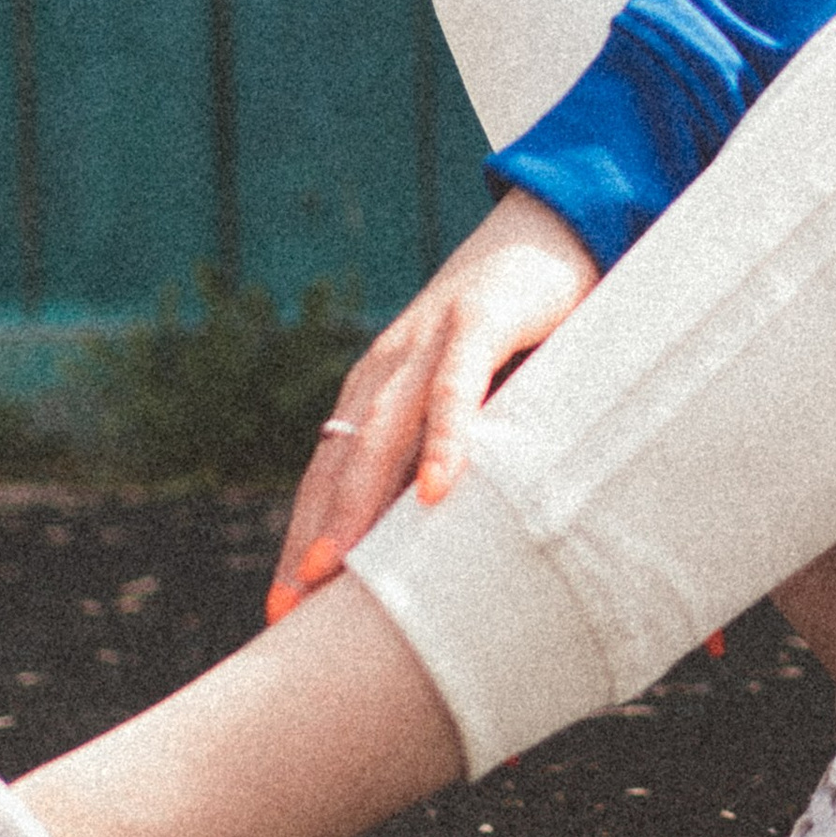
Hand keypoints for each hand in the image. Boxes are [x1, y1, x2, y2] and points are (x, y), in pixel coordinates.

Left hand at [265, 189, 600, 624]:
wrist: (553, 224)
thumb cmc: (522, 330)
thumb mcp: (482, 403)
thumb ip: (460, 461)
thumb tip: (449, 554)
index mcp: (378, 393)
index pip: (327, 478)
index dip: (304, 541)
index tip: (282, 613)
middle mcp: (387, 371)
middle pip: (337, 466)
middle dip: (309, 539)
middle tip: (288, 612)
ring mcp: (428, 343)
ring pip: (382, 435)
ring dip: (356, 505)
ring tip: (338, 570)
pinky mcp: (479, 320)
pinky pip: (455, 390)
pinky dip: (445, 440)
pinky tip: (438, 492)